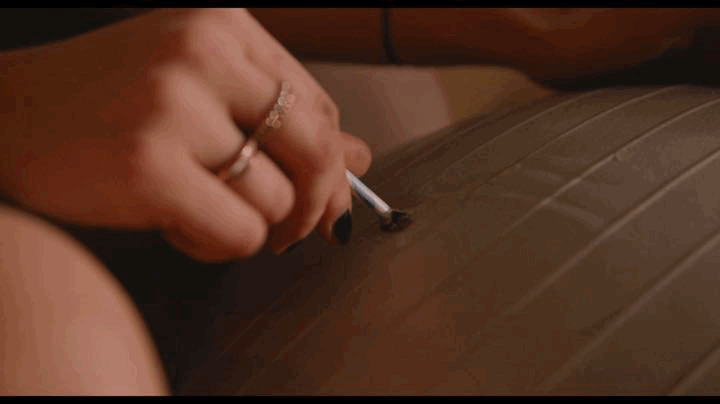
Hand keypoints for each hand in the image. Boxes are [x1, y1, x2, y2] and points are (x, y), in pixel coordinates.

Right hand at [0, 8, 371, 260]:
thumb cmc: (110, 106)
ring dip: (251, 226)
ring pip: (278, 199)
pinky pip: (240, 232)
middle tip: (296, 231)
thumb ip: (282, 122)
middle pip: (317, 147)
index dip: (331, 162)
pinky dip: (219, 246)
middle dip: (318, 202)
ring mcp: (174, 106)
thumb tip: (362, 157)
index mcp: (223, 26)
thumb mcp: (200, 94)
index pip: (318, 104)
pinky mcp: (149, 164)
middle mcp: (203, 54)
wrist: (6, 117)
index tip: (323, 197)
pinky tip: (180, 227)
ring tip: (200, 213)